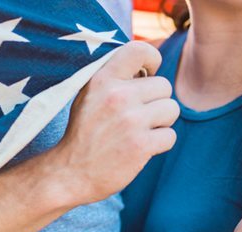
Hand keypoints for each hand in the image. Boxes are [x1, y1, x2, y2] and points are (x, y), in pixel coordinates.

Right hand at [51, 41, 179, 204]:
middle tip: (138, 117)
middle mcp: (117, 96)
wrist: (69, 173)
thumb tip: (148, 70)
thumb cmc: (83, 134)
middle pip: (164, 86)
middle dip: (156, 102)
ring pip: (172, 109)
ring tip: (141, 131)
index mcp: (102, 79)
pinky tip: (142, 148)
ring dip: (162, 122)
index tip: (147, 76)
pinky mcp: (141, 145)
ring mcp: (130, 121)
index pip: (140, 49)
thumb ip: (114, 78)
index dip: (152, 61)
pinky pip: (170, 136)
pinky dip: (160, 144)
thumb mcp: (88, 95)